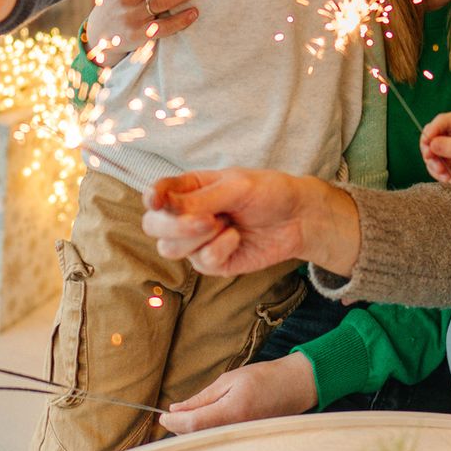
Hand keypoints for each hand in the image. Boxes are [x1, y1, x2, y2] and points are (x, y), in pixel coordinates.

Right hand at [142, 169, 359, 276]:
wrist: (299, 218)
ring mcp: (197, 241)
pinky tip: (237, 238)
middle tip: (207, 219)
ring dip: (197, 238)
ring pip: (170, 249)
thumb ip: (199, 198)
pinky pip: (201, 262)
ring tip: (225, 224)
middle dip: (174, 226)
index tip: (156, 201)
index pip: (157, 194)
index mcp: (189, 189)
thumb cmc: (268, 192)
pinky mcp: (213, 263)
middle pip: (153, 226)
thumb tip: (161, 205)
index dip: (151, 198)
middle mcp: (187, 215)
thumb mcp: (236, 187)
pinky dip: (220, 249)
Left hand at [159, 354, 317, 433]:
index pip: (192, 423)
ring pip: (205, 440)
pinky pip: (217, 440)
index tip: (162, 415)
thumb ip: (202, 398)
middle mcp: (235, 429)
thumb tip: (177, 408)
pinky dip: (205, 432)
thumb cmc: (264, 378)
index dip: (173, 421)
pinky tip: (203, 422)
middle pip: (196, 435)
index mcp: (230, 411)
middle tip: (170, 415)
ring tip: (186, 417)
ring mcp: (240, 437)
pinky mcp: (244, 440)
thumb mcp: (229, 380)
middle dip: (179, 427)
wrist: (295, 386)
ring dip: (190, 431)